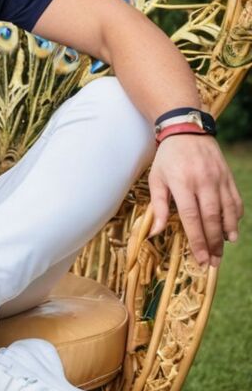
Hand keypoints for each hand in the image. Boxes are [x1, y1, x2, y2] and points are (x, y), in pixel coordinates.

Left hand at [148, 134, 243, 265]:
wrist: (186, 129)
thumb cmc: (167, 158)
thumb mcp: (156, 179)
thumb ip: (159, 206)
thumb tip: (156, 232)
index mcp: (182, 183)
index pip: (192, 217)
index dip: (197, 240)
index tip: (200, 258)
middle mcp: (203, 181)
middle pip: (211, 218)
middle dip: (213, 243)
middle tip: (213, 261)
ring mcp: (218, 178)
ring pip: (227, 210)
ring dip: (227, 233)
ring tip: (223, 250)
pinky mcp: (227, 175)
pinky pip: (235, 199)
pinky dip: (235, 216)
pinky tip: (232, 230)